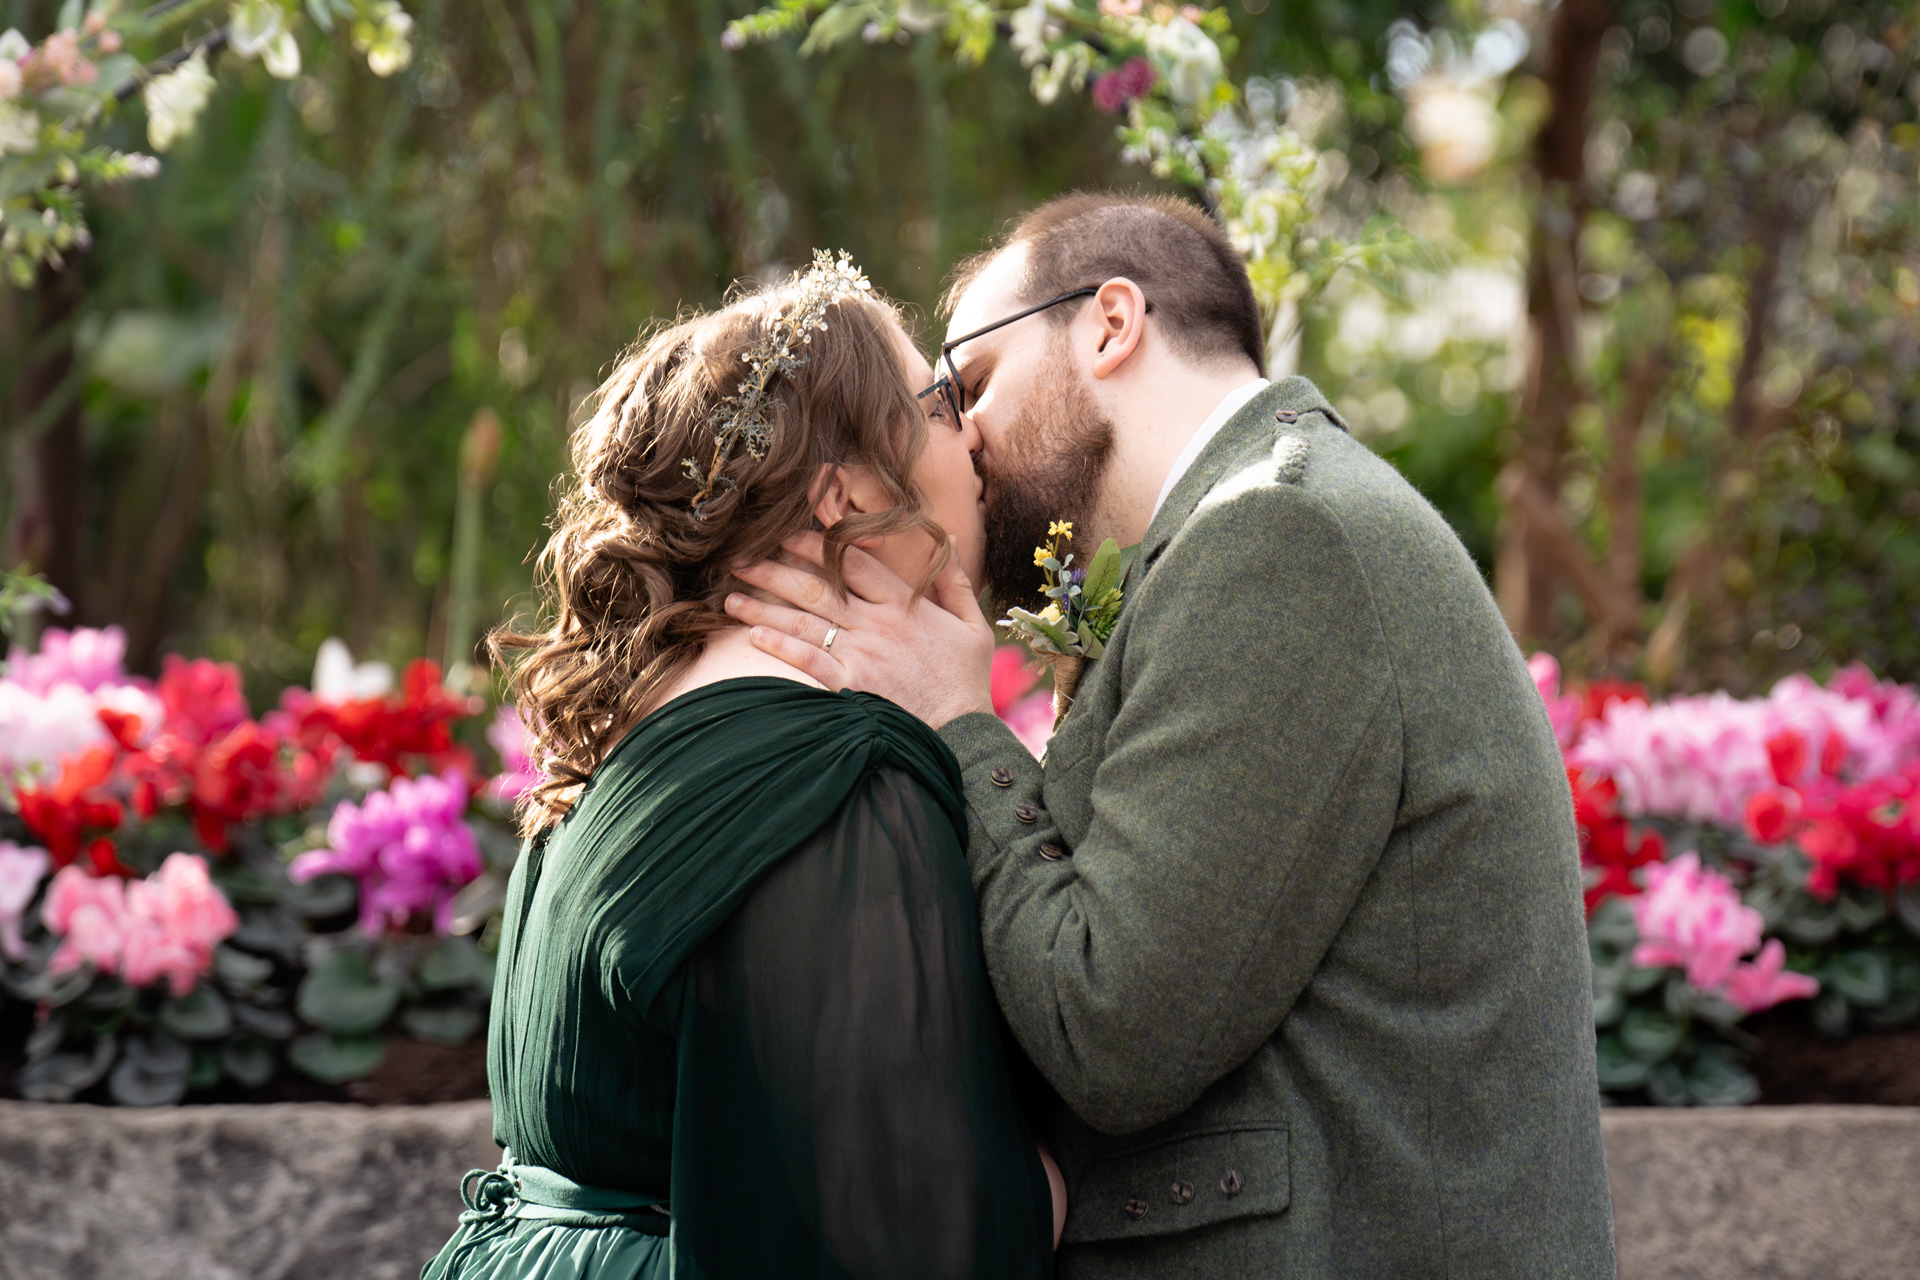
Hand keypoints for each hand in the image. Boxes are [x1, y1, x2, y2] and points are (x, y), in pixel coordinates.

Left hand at [724, 533, 996, 728]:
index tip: (788, 535)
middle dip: (775, 571)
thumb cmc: (966, 679)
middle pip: (817, 589)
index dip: (818, 545)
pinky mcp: (850, 685)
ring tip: (730, 599)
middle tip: (741, 561)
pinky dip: (779, 647)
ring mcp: (861, 655)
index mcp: (904, 604)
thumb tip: (945, 537)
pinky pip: (807, 661)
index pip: (853, 563)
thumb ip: (953, 579)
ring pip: (803, 623)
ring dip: (763, 609)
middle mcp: (877, 625)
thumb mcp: (972, 623)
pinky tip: (752, 637)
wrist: (961, 734)